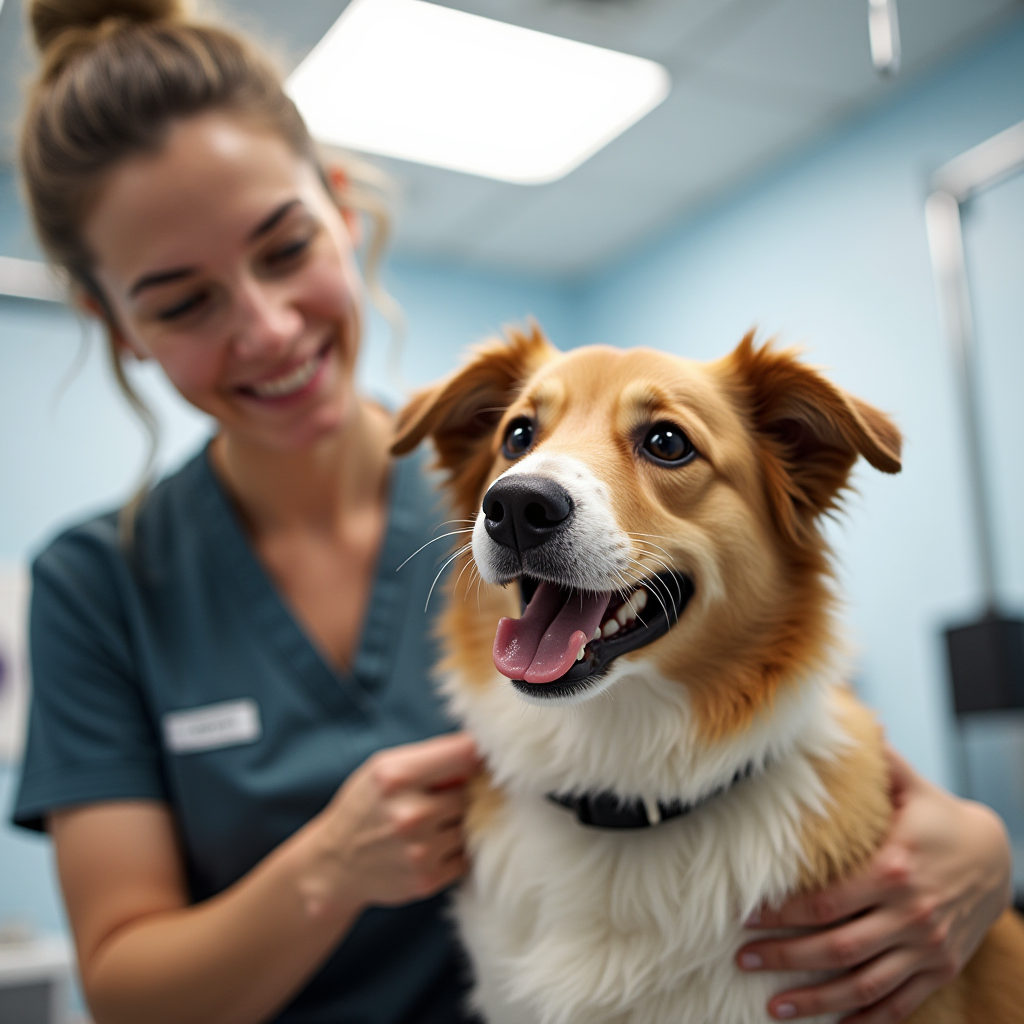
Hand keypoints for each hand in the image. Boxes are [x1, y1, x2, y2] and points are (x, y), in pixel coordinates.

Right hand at [298, 732, 478, 915]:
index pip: (466, 753)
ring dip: (460, 822)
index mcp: (397, 775)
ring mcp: (420, 850)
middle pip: (473, 792)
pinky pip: (466, 856)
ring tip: (434, 822)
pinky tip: (433, 845)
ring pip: (472, 825)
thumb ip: (433, 757)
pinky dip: (456, 850)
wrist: (334, 864)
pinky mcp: (427, 879)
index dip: (482, 752)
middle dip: (464, 792)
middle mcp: (410, 813)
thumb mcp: (386, 768)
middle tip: (444, 796)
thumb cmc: (367, 805)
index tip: (484, 755)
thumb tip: (485, 752)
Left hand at [736, 746, 1011, 1022]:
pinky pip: (900, 1004)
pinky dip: (868, 1019)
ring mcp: (926, 948)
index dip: (782, 913)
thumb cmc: (938, 817)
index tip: (745, 916)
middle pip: (836, 947)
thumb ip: (871, 759)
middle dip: (786, 957)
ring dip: (817, 999)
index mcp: (893, 869)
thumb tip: (843, 716)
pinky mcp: (940, 968)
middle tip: (743, 960)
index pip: (825, 901)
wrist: (1000, 856)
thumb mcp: (908, 786)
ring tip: (774, 1007)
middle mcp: (909, 915)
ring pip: (864, 984)